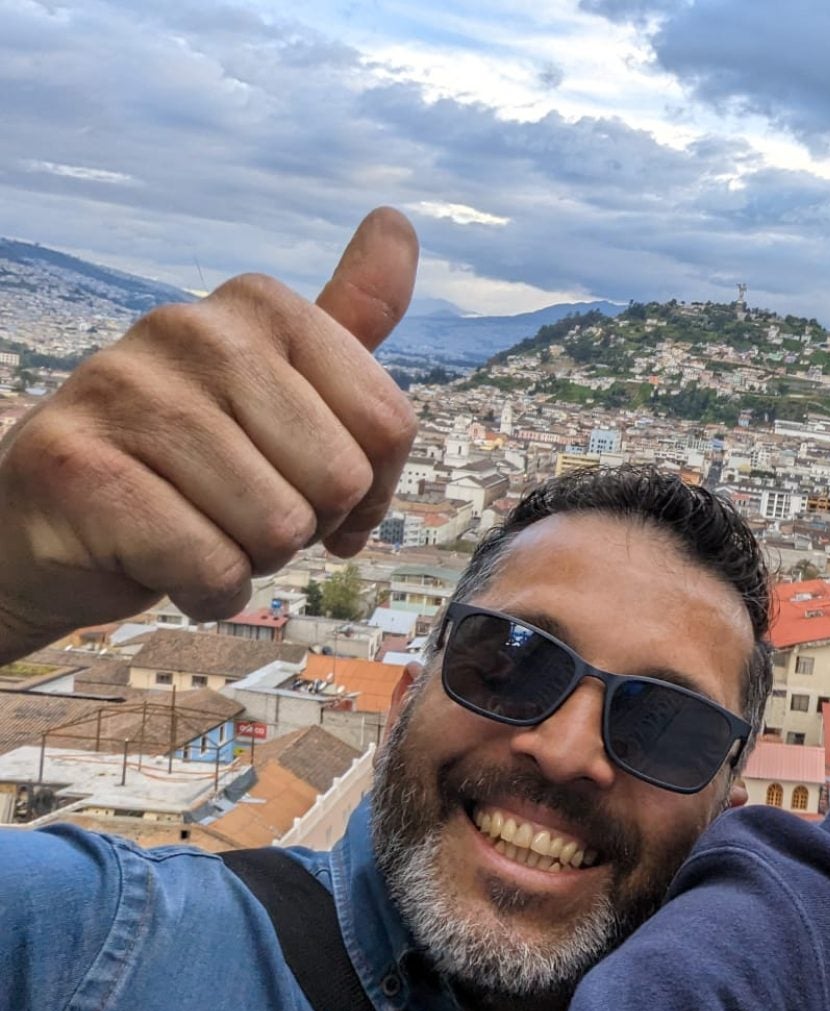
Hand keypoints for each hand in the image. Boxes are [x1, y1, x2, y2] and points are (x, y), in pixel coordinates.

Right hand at [0, 208, 418, 662]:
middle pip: (339, 478)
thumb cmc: (190, 464)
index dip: (368, 489)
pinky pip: (211, 565)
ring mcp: (122, 389)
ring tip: (196, 528)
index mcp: (259, 304)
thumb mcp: (283, 385)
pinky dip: (205, 588)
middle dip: (307, 525)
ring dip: (253, 559)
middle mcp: (190, 327)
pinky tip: (160, 563)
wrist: (48, 526)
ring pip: (277, 527)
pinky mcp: (74, 467)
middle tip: (241, 510)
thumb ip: (350, 313)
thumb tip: (398, 218)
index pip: (390, 425)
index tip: (316, 489)